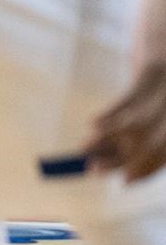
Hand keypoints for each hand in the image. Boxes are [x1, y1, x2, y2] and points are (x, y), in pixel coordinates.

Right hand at [90, 0, 165, 180]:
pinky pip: (132, 98)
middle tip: (98, 173)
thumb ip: (155, 98)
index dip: (150, 167)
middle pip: (159, 140)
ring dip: (112, 142)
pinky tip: (93, 126)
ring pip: (144, 124)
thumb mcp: (164, 72)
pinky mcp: (154, 64)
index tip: (125, 181)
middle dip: (129, 161)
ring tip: (86, 155)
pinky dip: (112, 114)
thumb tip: (127, 128)